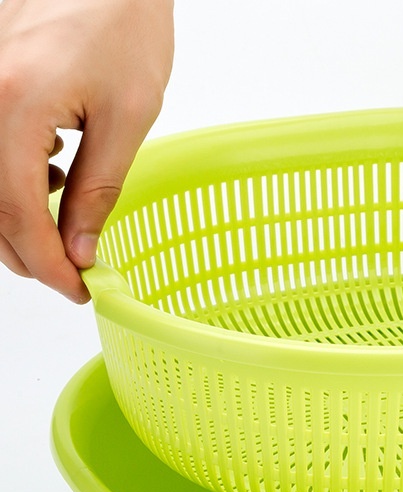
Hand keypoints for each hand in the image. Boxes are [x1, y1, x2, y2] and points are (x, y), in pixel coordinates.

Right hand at [0, 0, 173, 302]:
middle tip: (73, 273)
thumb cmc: (125, 26)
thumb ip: (98, 191)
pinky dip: (10, 182)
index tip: (78, 291)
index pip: (17, 215)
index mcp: (14, 106)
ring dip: (18, 221)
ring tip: (66, 224)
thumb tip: (80, 251)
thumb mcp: (127, 119)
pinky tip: (52, 173)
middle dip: (29, 252)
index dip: (48, 265)